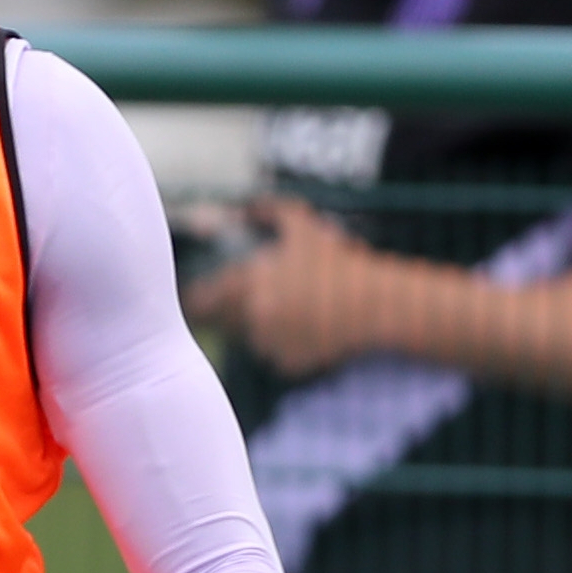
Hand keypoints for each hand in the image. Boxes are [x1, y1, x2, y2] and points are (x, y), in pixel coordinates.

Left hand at [178, 198, 389, 375]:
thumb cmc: (339, 262)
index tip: (196, 298)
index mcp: (249, 284)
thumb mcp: (304, 226)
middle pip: (225, 322)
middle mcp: (252, 317)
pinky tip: (309, 329)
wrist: (374, 305)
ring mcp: (269, 345)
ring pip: (251, 339)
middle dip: (234, 313)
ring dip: (261, 328)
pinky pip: (276, 357)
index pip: (201, 299)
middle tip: (259, 301)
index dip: (197, 299)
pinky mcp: (287, 365)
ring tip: (294, 311)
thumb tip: (244, 207)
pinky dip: (285, 346)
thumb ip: (269, 211)